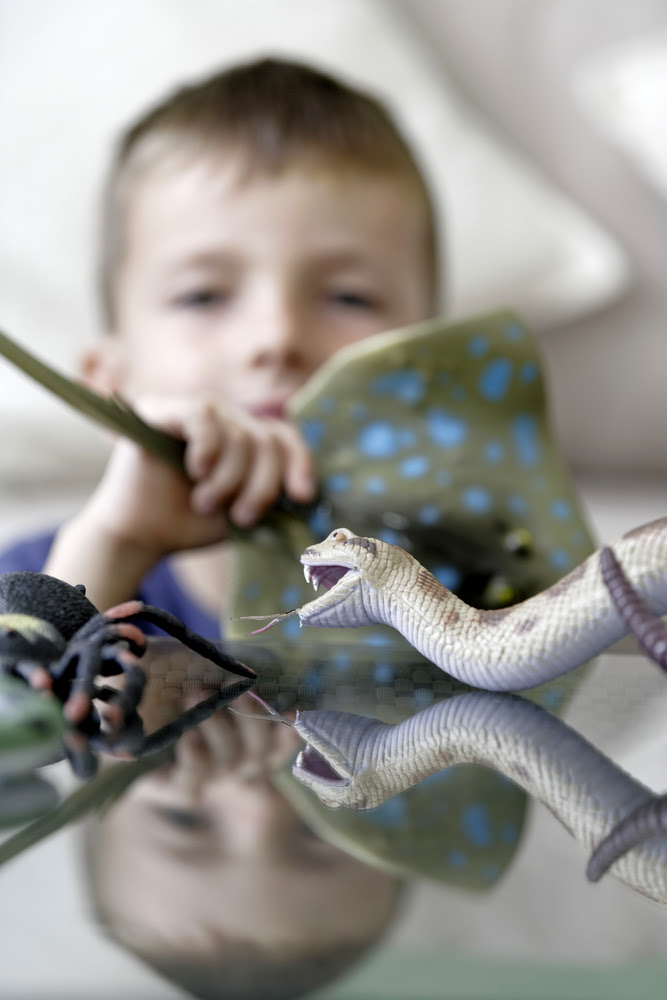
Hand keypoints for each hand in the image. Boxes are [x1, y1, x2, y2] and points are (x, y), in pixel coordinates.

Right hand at [86, 394, 315, 556]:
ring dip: (229, 477)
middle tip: (240, 517)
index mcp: (243, 438)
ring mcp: (191, 409)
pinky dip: (208, 447)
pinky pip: (203, 414)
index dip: (299, 464)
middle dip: (260, 484)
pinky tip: (197, 470)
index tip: (302, 497)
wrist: (138, 537)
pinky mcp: (160, 409)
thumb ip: (273, 492)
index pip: (284, 437)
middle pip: (266, 438)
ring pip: (239, 431)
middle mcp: (222, 418)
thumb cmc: (189, 525)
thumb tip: (314, 490)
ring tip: (206, 502)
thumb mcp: (243, 509)